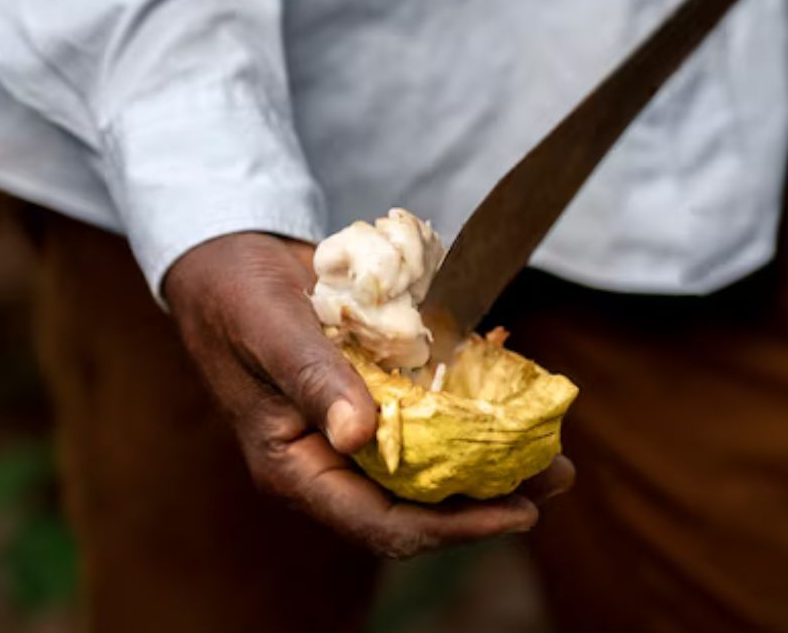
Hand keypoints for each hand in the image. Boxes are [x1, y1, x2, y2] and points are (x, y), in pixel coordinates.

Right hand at [163, 231, 573, 557]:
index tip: (515, 513)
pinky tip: (519, 400)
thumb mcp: (269, 332)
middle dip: (489, 500)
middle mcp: (334, 460)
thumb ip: (313, 380)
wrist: (232, 259)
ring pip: (436, 465)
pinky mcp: (381, 396)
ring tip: (554, 453)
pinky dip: (476, 414)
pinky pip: (435, 419)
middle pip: (421, 504)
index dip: (451, 527)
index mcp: (298, 467)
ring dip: (494, 462)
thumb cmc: (236, 298)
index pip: (381, 522)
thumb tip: (359, 437)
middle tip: (555, 479)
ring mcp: (360, 430)